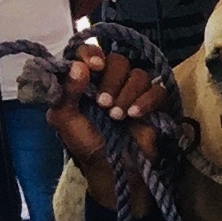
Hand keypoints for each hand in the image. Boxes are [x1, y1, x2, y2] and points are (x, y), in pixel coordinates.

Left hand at [47, 41, 177, 200]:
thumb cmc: (85, 144)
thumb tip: (79, 66)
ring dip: (127, 94)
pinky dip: (147, 101)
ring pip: (139, 74)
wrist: (113, 168)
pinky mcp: (154, 104)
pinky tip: (135, 116)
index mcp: (85, 80)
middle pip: (118, 60)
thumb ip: (66, 92)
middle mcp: (110, 80)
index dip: (94, 54)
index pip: (90, 52)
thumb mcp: (64, 120)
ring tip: (117, 117)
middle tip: (103, 104)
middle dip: (111, 80)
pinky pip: (157, 90)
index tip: (95, 67)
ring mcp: (133, 91)